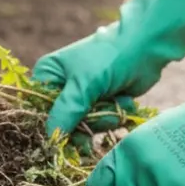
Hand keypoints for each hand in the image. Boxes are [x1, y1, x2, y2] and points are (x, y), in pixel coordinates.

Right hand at [34, 0, 184, 140]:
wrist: (145, 48)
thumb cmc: (109, 58)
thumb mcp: (84, 84)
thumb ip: (66, 111)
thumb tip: (48, 137)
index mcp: (48, 74)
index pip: (39, 108)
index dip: (52, 122)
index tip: (68, 131)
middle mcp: (61, 86)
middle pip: (63, 121)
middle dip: (86, 120)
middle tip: (101, 110)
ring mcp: (82, 96)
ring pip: (84, 126)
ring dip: (103, 118)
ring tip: (116, 102)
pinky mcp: (100, 103)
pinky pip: (100, 123)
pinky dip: (114, 115)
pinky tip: (122, 100)